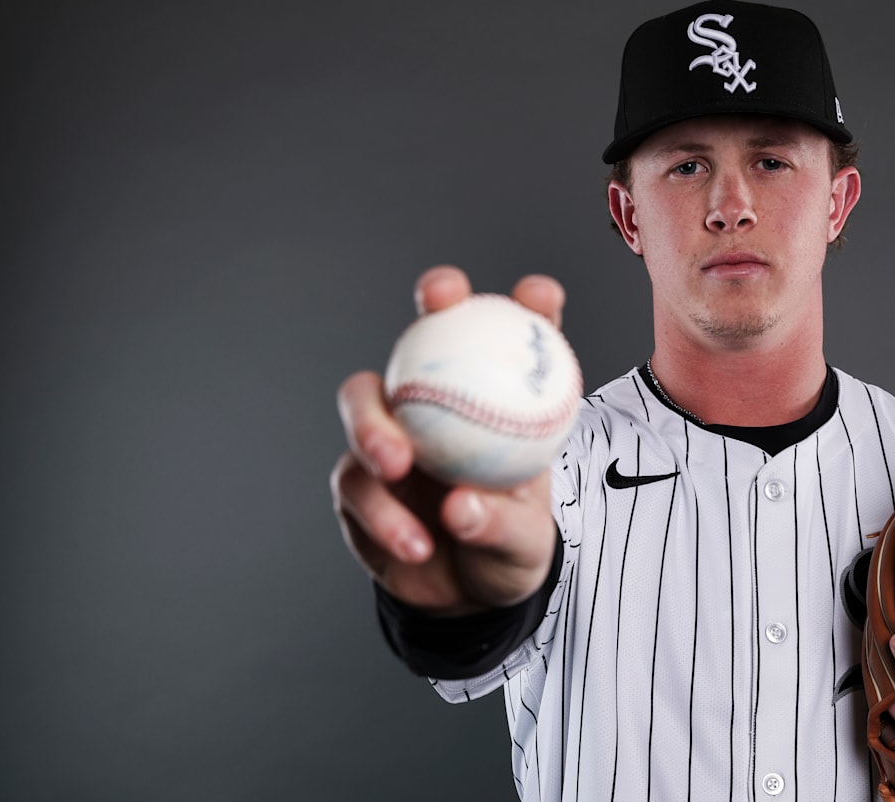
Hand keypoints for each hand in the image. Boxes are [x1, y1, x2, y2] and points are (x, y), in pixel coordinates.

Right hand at [330, 266, 565, 615]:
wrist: (463, 600)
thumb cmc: (506, 548)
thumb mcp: (526, 543)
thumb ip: (502, 523)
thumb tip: (462, 504)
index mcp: (489, 405)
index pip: (505, 342)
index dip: (523, 307)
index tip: (538, 296)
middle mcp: (433, 406)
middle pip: (419, 345)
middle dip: (429, 316)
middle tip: (437, 314)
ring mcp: (387, 440)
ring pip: (363, 406)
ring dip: (376, 426)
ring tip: (398, 463)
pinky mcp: (356, 485)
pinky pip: (357, 487)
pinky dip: (385, 516)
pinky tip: (416, 544)